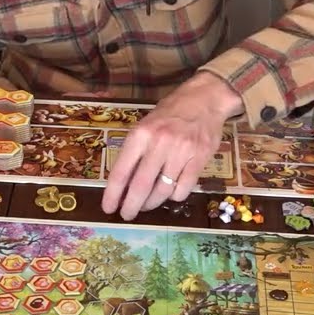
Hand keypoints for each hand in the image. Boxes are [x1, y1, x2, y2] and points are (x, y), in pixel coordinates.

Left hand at [101, 72, 241, 220]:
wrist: (205, 99)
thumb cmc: (171, 112)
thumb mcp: (146, 125)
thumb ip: (135, 151)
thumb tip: (123, 183)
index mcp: (141, 134)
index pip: (121, 171)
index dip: (113, 193)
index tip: (108, 208)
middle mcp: (159, 143)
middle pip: (141, 185)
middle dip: (131, 205)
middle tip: (127, 215)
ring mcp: (181, 152)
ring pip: (162, 191)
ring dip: (152, 203)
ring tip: (147, 204)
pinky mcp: (200, 159)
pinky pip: (183, 189)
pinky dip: (174, 196)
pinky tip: (171, 192)